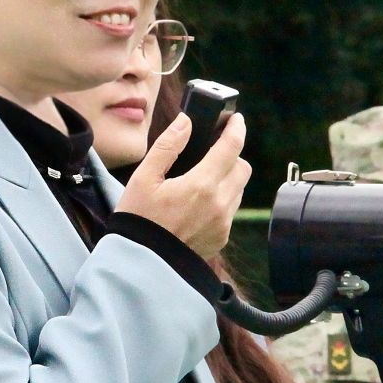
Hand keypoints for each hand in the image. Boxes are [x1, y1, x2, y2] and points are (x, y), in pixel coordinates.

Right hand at [116, 111, 250, 258]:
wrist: (142, 263)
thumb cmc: (139, 219)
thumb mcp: (144, 177)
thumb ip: (168, 145)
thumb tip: (186, 122)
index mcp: (201, 184)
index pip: (232, 147)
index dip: (236, 128)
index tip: (236, 119)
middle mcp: (220, 204)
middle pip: (242, 167)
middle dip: (232, 155)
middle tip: (213, 151)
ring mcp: (223, 223)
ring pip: (239, 189)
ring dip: (228, 178)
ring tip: (202, 179)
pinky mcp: (222, 237)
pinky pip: (231, 210)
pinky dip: (222, 200)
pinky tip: (199, 203)